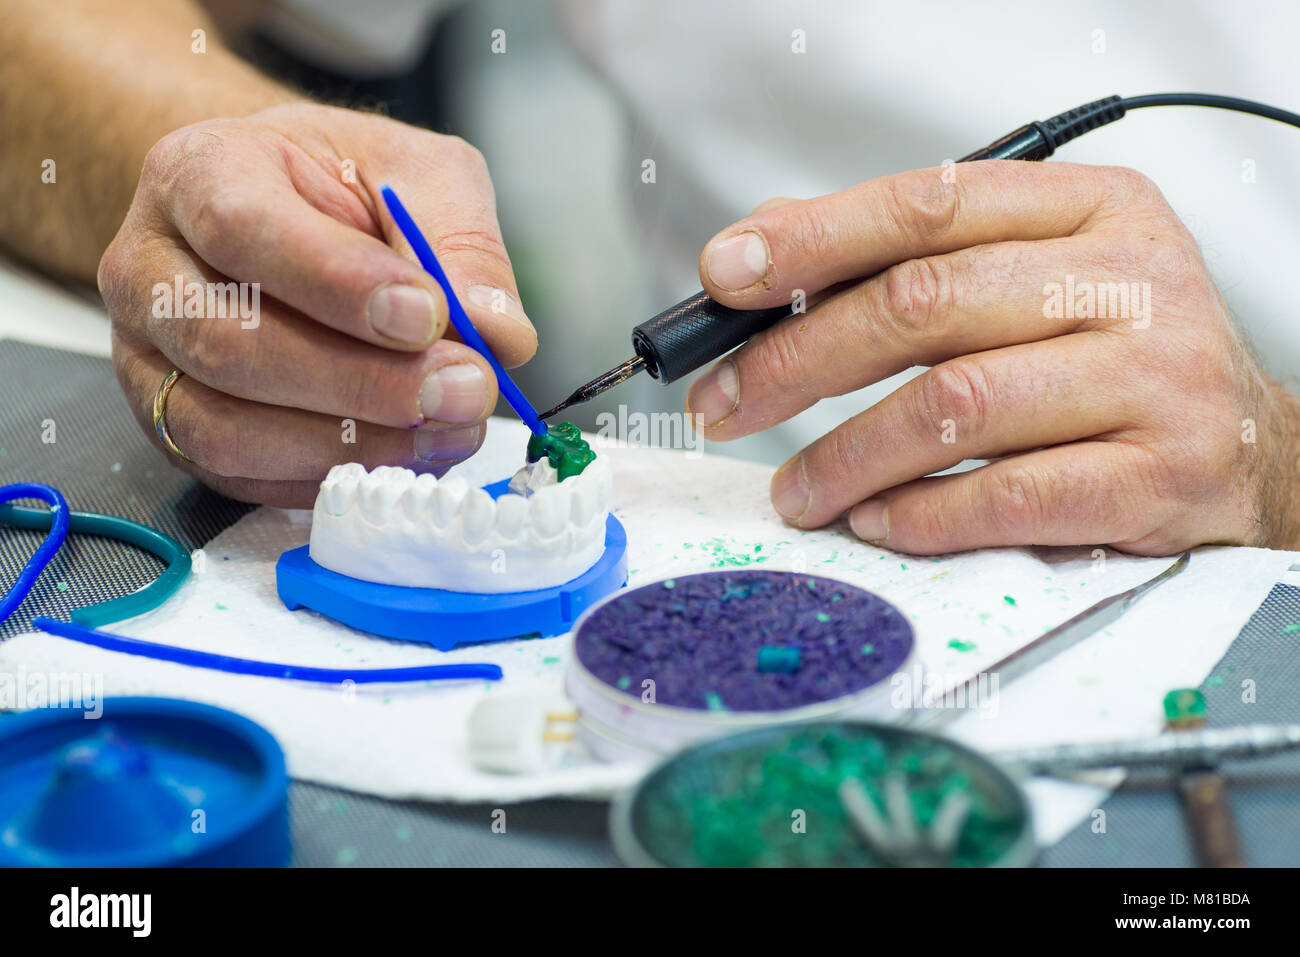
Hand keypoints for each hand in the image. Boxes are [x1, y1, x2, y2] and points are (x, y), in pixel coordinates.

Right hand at [100, 102, 536, 506]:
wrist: (282, 214)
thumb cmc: (344, 188)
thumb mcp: (417, 176)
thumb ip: (460, 243)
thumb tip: (497, 334)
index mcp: (198, 173)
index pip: (242, 229)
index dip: (338, 285)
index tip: (429, 317)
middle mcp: (150, 271)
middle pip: (230, 346)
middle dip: (362, 383)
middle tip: (464, 390)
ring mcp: (148, 361)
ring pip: (226, 430)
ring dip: (352, 445)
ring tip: (448, 430)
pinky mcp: (174, 429)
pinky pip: (240, 478)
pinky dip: (330, 478)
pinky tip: (404, 456)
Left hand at [687, 161, 1299, 553]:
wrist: (1255, 449)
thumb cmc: (1115, 356)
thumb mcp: (1037, 274)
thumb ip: (915, 256)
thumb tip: (768, 251)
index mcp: (1093, 210)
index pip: (930, 201)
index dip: (815, 239)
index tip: (726, 276)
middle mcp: (1130, 280)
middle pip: (926, 305)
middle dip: (799, 361)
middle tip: (728, 402)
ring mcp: (1154, 378)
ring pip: (956, 404)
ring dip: (848, 455)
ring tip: (797, 488)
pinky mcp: (1157, 476)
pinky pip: (1008, 496)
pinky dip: (922, 513)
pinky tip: (876, 520)